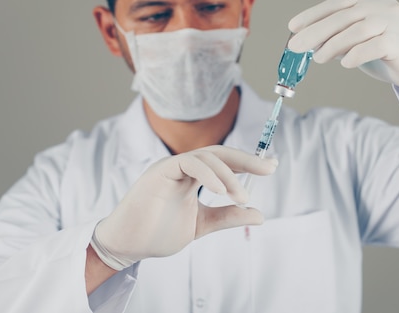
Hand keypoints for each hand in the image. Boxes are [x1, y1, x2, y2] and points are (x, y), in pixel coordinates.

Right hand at [91, 145, 277, 269]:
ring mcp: (171, 166)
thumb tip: (259, 215)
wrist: (127, 245)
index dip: (248, 163)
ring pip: (207, 156)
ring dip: (230, 175)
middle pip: (220, 153)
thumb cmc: (158, 233)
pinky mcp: (161, 171)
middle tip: (269, 168)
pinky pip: (189, 163)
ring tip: (242, 197)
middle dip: (247, 160)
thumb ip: (227, 217)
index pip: (225, 162)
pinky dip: (209, 174)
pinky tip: (222, 191)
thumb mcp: (202, 224)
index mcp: (193, 175)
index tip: (271, 167)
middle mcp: (184, 166)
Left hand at [288, 0, 398, 99]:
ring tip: (318, 58)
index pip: (338, 3)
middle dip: (316, 31)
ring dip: (333, 44)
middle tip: (296, 46)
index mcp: (374, 1)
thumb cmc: (390, 56)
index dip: (313, 14)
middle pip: (344, 16)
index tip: (293, 26)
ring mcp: (395, 22)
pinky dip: (356, 54)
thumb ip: (341, 38)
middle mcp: (385, 6)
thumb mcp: (361, 42)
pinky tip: (345, 63)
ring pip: (357, 29)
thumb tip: (308, 42)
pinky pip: (374, 45)